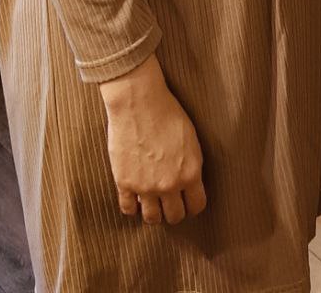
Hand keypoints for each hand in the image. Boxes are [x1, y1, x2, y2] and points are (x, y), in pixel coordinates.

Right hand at [100, 54, 205, 225]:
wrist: (139, 102)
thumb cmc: (168, 113)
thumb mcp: (190, 140)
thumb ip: (191, 165)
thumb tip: (189, 182)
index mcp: (190, 172)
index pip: (196, 206)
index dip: (193, 206)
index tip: (188, 203)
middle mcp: (169, 184)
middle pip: (175, 216)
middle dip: (174, 212)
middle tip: (170, 204)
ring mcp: (145, 186)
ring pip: (152, 219)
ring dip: (154, 214)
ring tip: (153, 205)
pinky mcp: (124, 182)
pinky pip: (128, 209)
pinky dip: (132, 207)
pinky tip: (135, 199)